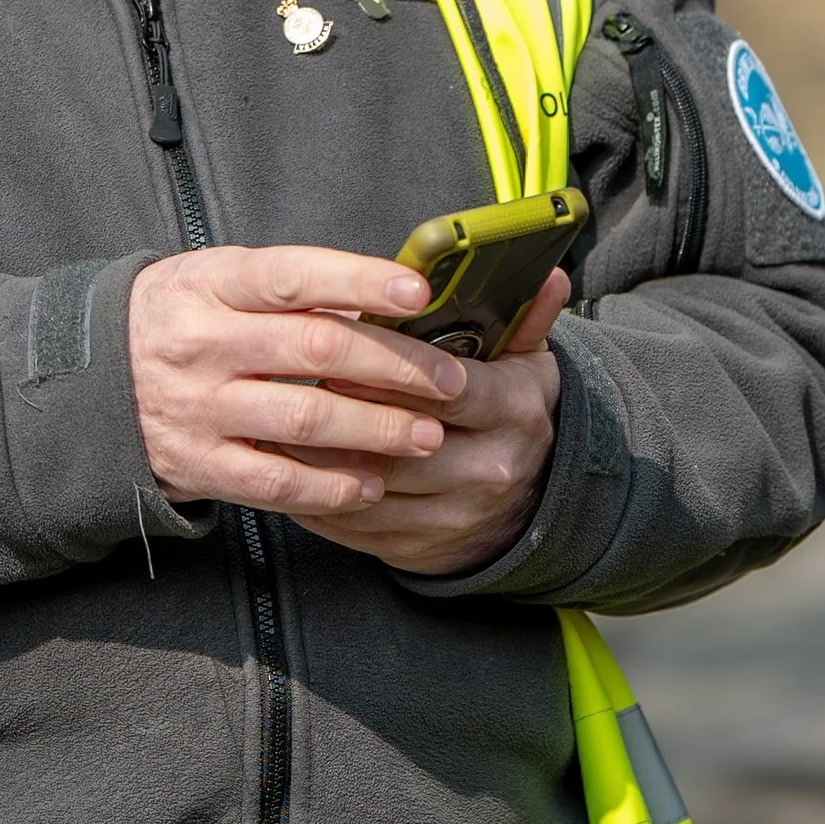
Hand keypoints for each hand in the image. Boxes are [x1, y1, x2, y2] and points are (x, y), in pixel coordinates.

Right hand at [127, 242, 470, 518]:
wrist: (87, 379)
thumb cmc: (179, 317)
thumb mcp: (216, 279)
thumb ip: (290, 290)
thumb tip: (385, 301)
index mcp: (211, 284)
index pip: (294, 276)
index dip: (360, 281)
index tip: (418, 294)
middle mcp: (202, 344)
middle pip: (316, 351)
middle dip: (396, 367)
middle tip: (451, 381)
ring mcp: (197, 408)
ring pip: (304, 421)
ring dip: (378, 430)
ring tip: (428, 434)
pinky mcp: (197, 464)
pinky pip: (274, 483)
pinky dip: (329, 487)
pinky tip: (371, 483)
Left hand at [290, 269, 569, 577]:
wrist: (530, 502)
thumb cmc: (510, 410)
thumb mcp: (525, 361)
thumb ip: (525, 316)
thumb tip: (547, 274)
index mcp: (511, 410)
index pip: (445, 387)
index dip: (388, 369)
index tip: (339, 350)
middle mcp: (488, 468)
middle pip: (400, 442)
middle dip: (343, 413)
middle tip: (293, 384)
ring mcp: (453, 516)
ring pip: (370, 487)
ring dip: (316, 457)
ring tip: (277, 421)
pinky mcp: (419, 549)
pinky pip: (355, 527)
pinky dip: (315, 498)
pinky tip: (286, 468)